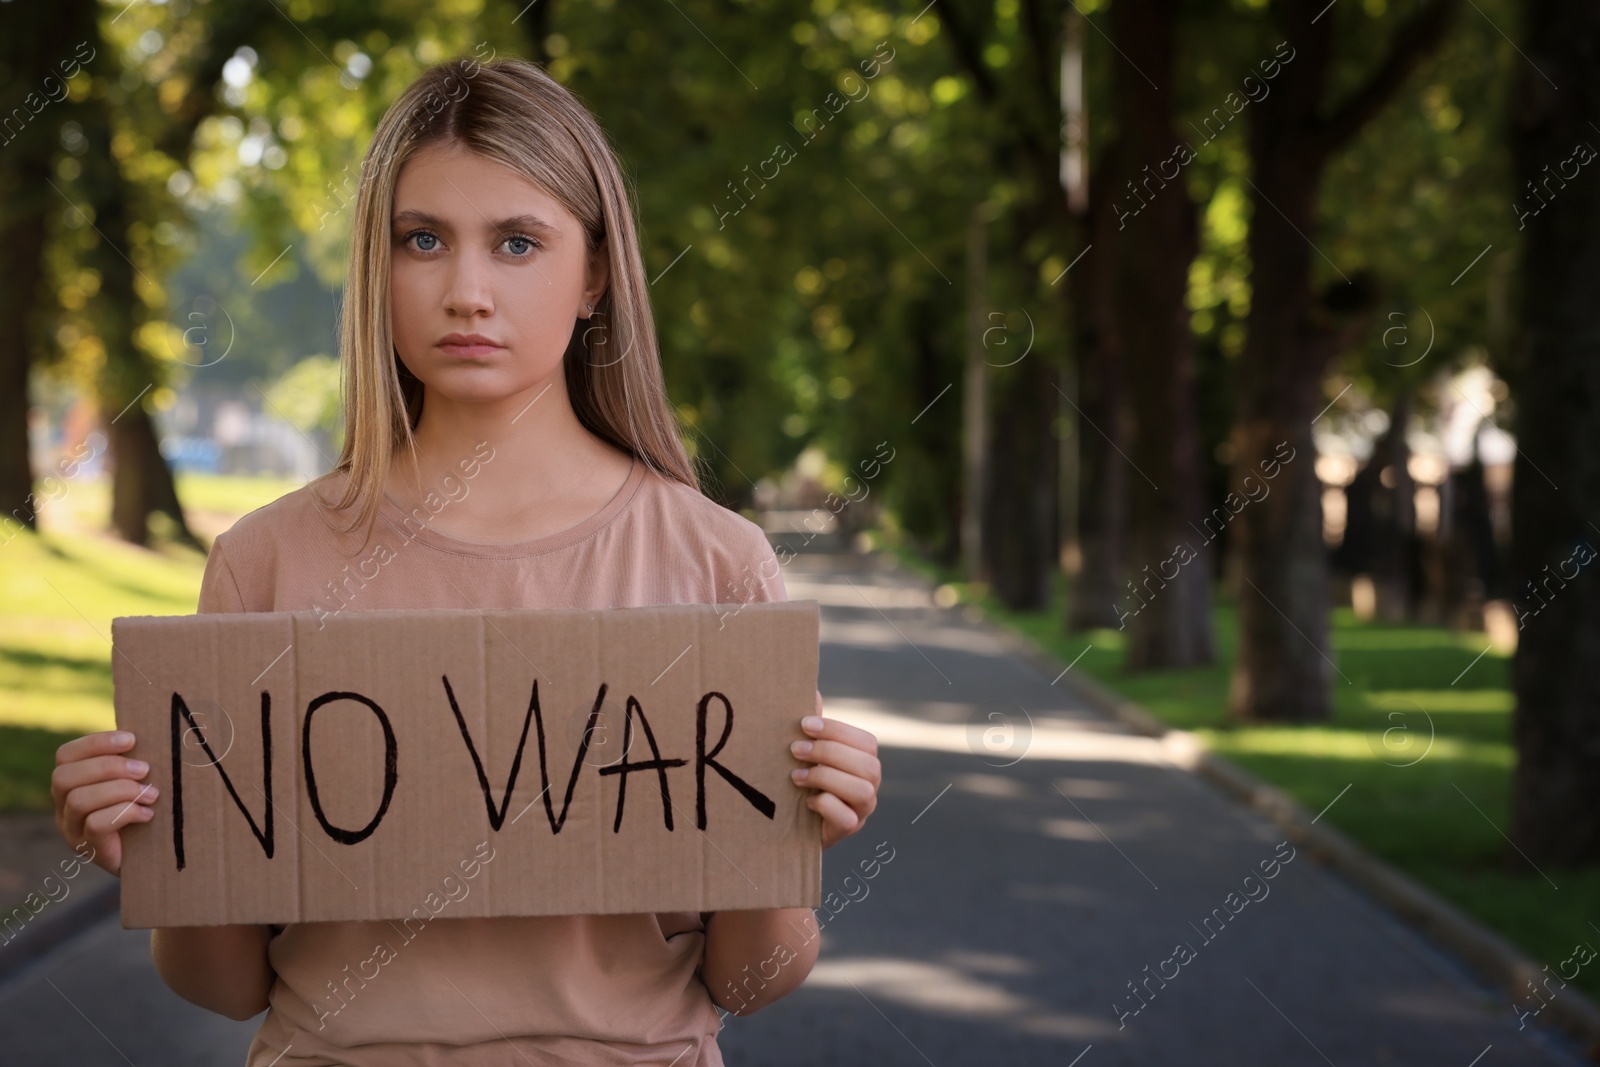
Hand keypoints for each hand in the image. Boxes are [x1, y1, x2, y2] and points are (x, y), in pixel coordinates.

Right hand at [52, 730, 158, 876]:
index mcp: (72, 782)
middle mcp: (63, 806)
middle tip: (145, 770)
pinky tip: (148, 815)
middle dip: (109, 767)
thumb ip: (132, 758)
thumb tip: (153, 728)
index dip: (96, 743)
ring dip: (121, 790)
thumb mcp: (136, 779)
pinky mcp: (88, 849)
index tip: (132, 739)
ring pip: (79, 800)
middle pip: (65, 776)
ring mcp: (72, 830)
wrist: (152, 856)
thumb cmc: (146, 807)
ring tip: (151, 794)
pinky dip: (126, 813)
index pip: (66, 755)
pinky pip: (96, 825)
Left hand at [790, 690, 879, 848]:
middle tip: (795, 750)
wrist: (790, 821)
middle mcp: (870, 784)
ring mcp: (863, 809)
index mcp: (864, 760)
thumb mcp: (807, 751)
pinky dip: (826, 805)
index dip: (837, 731)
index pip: (865, 741)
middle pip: (868, 764)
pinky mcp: (850, 829)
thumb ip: (813, 727)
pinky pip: (849, 819)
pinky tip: (806, 800)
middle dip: (829, 752)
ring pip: (862, 790)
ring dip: (826, 777)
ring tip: (796, 776)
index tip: (804, 725)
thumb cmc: (803, 778)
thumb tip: (812, 692)